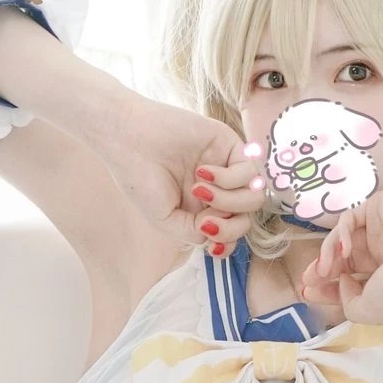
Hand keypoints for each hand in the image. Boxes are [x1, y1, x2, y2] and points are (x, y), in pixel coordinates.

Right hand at [94, 83, 266, 250]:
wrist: (127, 139)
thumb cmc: (140, 178)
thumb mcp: (165, 220)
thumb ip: (195, 234)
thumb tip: (220, 237)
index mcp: (203, 208)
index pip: (233, 232)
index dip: (228, 242)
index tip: (209, 241)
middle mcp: (219, 189)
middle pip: (247, 218)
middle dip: (230, 227)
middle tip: (203, 220)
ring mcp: (226, 167)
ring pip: (254, 197)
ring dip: (229, 202)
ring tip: (198, 190)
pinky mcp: (230, 145)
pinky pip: (249, 171)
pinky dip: (228, 179)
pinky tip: (202, 172)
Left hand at [299, 189, 382, 323]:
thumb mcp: (367, 312)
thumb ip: (346, 302)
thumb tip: (341, 280)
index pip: (349, 280)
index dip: (326, 287)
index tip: (306, 293)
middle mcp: (381, 253)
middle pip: (341, 260)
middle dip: (321, 270)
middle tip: (307, 279)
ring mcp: (379, 229)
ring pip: (341, 239)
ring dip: (326, 255)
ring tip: (322, 270)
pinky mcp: (377, 207)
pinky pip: (348, 220)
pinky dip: (340, 236)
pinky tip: (345, 252)